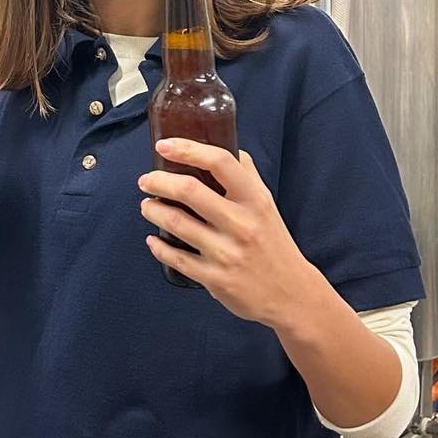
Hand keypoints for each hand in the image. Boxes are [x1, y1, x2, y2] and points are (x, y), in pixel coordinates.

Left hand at [138, 139, 312, 325]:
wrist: (291, 293)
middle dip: (158, 181)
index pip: (220, 162)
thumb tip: (225, 145)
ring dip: (153, 210)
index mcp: (255, 199)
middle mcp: (241, 223)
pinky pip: (177, 258)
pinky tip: (154, 239)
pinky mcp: (215, 279)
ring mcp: (226, 252)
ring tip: (147, 205)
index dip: (187, 149)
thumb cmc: (274, 243)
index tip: (164, 146)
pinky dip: (159, 246)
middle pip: (189, 190)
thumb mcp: (267, 204)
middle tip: (146, 180)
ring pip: (176, 223)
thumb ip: (246, 175)